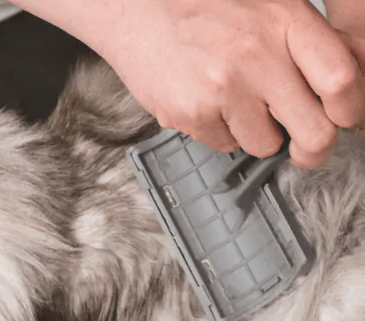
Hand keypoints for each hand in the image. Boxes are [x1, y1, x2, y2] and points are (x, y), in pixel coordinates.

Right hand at [12, 0, 364, 167]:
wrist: (134, 9)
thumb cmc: (202, 7)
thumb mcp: (267, 6)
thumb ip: (306, 43)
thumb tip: (343, 90)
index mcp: (285, 22)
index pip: (342, 82)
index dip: (348, 110)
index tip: (340, 117)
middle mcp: (257, 55)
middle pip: (315, 132)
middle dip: (313, 149)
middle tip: (305, 149)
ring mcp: (222, 88)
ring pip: (265, 144)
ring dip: (257, 133)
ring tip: (235, 103)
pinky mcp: (190, 112)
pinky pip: (223, 144)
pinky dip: (218, 130)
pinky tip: (204, 101)